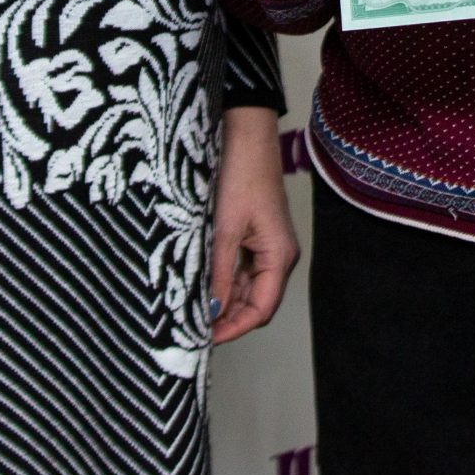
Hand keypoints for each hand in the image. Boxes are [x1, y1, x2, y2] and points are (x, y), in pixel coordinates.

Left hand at [209, 106, 299, 343]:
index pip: (261, 309)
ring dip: (226, 301)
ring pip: (249, 288)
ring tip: (194, 311)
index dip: (235, 328)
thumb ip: (218, 273)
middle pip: (258, 302)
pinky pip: (244, 270)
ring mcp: (270, 246)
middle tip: (194, 329)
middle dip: (229, 318)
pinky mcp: (258, 236)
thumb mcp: (224, 229)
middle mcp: (280, 255)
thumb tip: (210, 311)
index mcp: (279, 255)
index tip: (205, 338)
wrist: (246, 136)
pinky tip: (204, 286)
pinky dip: (226, 282)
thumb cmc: (240, 176)